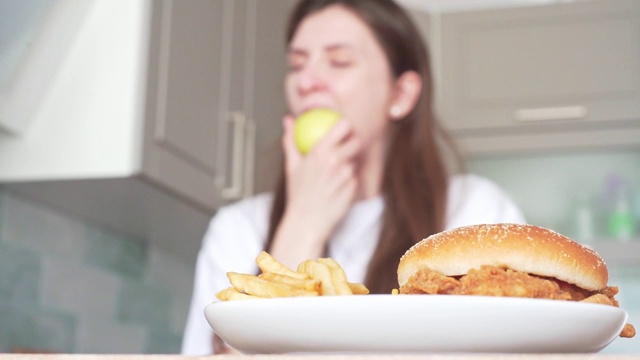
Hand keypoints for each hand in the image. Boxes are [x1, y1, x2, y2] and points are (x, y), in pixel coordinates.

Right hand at [270, 115, 360, 267]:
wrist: (307, 222)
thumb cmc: (298, 194)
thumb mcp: (291, 166)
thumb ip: (290, 140)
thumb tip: (288, 120)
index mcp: (320, 152)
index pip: (344, 126)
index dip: (346, 125)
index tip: (343, 128)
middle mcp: (336, 161)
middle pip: (356, 141)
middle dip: (352, 142)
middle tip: (345, 146)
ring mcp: (347, 175)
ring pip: (355, 160)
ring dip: (349, 162)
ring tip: (334, 172)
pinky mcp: (354, 187)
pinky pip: (355, 176)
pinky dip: (349, 178)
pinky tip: (337, 186)